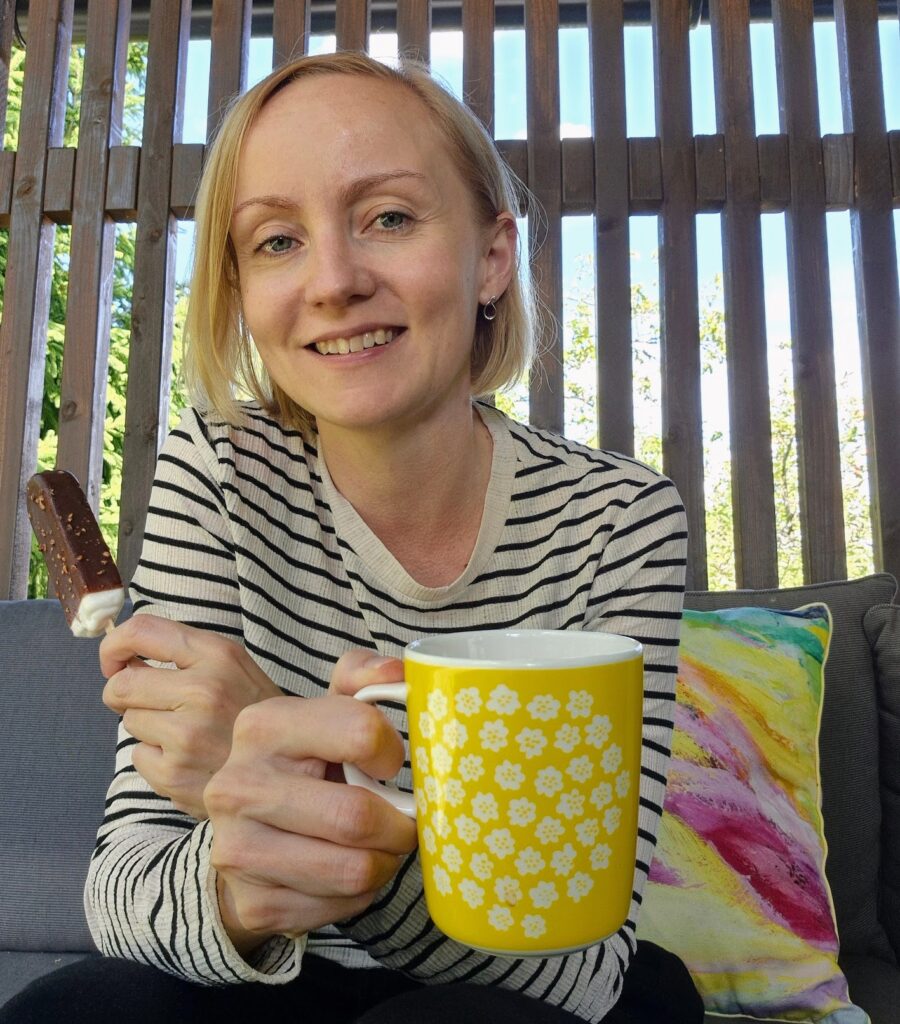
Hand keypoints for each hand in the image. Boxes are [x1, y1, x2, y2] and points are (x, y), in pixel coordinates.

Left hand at [100, 614, 282, 818]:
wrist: (288, 769)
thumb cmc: (252, 713)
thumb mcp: (233, 667)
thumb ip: (185, 654)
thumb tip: (122, 659)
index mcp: (218, 655)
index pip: (142, 630)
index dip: (115, 645)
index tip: (115, 661)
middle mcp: (203, 690)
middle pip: (121, 685)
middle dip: (123, 695)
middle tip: (146, 704)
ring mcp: (188, 735)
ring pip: (130, 721)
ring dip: (148, 728)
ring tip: (185, 734)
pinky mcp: (175, 774)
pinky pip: (138, 756)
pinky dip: (155, 758)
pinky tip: (187, 759)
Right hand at [205, 650, 415, 956]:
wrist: (248, 825)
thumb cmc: (305, 761)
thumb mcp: (328, 709)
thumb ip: (362, 677)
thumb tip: (396, 672)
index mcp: (262, 725)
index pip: (361, 732)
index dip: (393, 752)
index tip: (390, 763)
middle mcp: (239, 785)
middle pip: (356, 816)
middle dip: (400, 823)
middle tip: (405, 819)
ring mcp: (238, 847)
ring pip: (354, 869)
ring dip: (385, 861)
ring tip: (380, 844)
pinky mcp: (253, 900)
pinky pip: (339, 907)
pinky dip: (360, 894)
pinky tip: (348, 869)